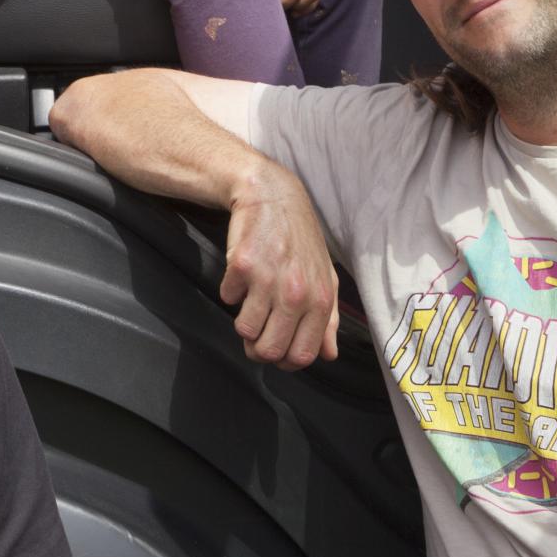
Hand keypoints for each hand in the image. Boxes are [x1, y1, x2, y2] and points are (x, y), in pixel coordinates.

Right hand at [221, 160, 339, 369]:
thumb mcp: (325, 277)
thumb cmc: (300, 238)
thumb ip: (328, 320)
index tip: (275, 348)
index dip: (284, 360)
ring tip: (249, 301)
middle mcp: (297, 294)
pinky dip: (230, 291)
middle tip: (256, 332)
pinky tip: (242, 276)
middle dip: (257, 348)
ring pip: (245, 331)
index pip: (301, 355)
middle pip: (269, 351)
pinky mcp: (242, 267)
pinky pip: (227, 299)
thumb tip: (329, 354)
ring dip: (243, 321)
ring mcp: (268, 280)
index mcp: (320, 300)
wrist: (272, 196)